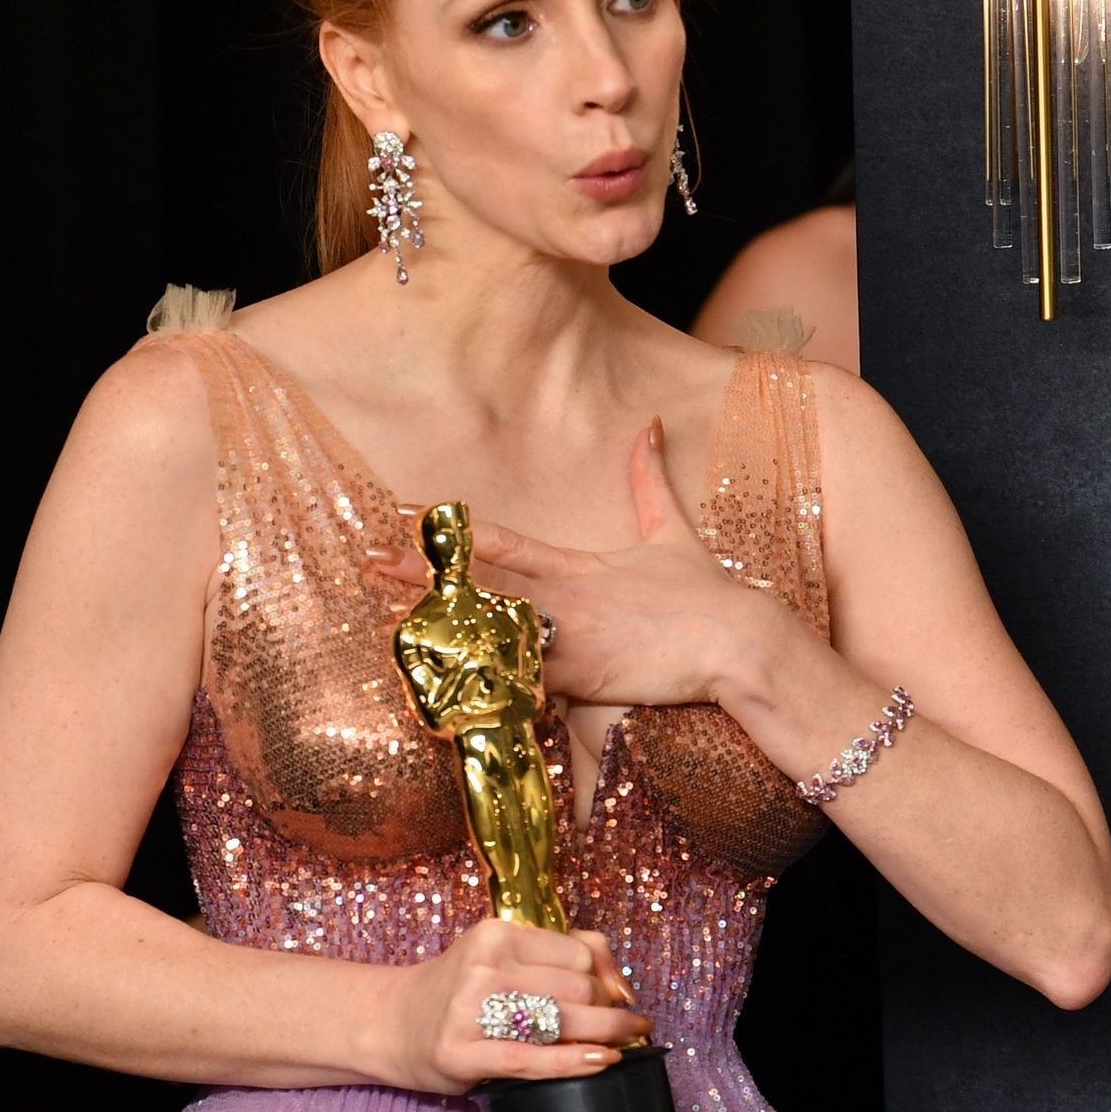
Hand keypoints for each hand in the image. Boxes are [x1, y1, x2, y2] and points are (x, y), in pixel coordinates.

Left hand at [364, 416, 775, 710]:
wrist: (738, 641)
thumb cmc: (705, 595)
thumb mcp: (670, 533)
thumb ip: (649, 482)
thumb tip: (650, 425)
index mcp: (577, 564)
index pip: (500, 540)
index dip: (451, 527)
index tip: (407, 513)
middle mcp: (564, 598)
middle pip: (479, 582)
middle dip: (422, 576)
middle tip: (372, 565)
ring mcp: (569, 638)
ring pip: (491, 631)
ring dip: (441, 630)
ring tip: (390, 625)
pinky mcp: (581, 678)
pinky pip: (521, 682)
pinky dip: (485, 683)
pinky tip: (444, 685)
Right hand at [381, 919, 653, 1096]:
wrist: (392, 1022)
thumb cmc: (460, 989)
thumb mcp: (502, 955)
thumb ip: (564, 954)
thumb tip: (624, 987)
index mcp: (495, 934)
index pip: (578, 954)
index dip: (605, 978)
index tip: (613, 997)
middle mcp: (482, 967)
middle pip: (577, 988)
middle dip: (609, 1010)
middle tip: (623, 1026)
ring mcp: (468, 1011)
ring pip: (562, 1021)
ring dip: (606, 1035)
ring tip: (625, 1043)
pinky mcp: (460, 1054)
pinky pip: (532, 1059)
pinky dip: (574, 1061)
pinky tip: (601, 1061)